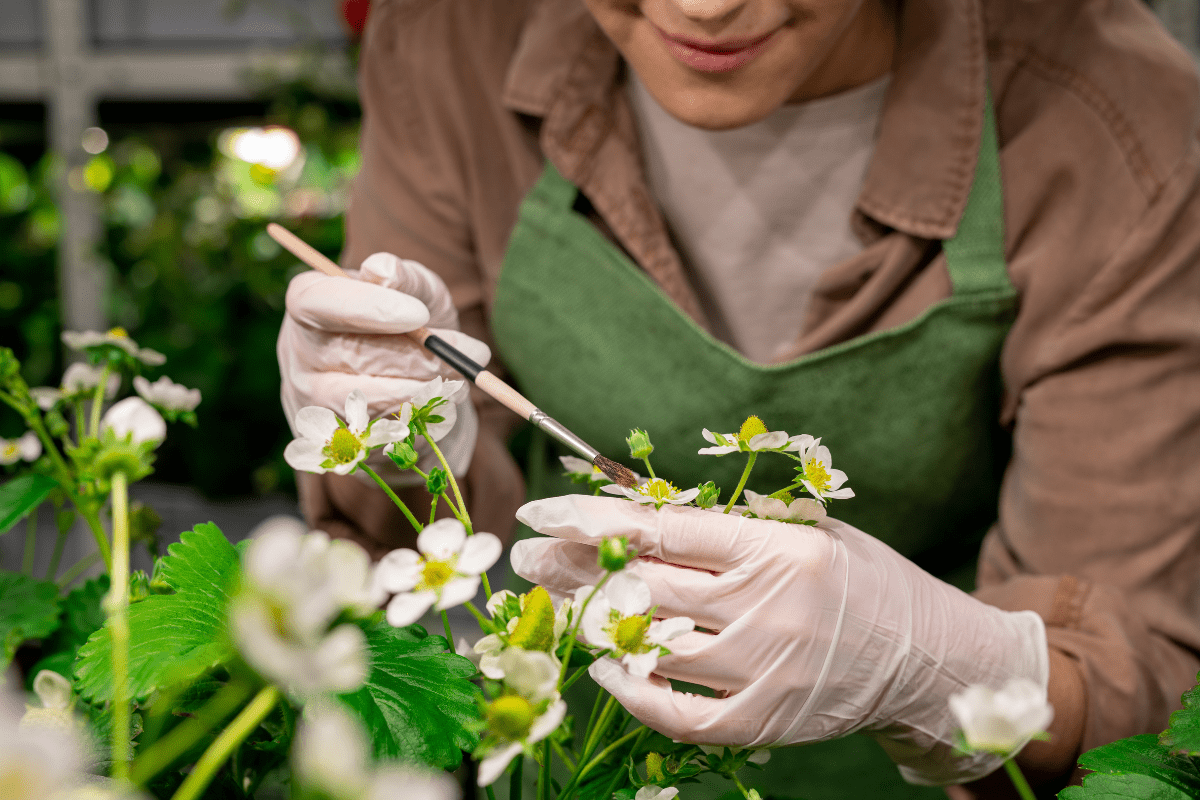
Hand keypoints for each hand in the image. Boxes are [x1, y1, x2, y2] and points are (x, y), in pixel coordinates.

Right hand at [279, 253, 490, 475]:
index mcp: (307, 304)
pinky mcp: (336, 444)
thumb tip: (384, 270)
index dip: (369, 308)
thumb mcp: (417, 291)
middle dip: (420, 358)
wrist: (414, 382)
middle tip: (470, 354)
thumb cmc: (411, 323)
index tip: (420, 315)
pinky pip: (385, 437)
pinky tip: (445, 405)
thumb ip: (405, 278)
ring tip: (462, 379)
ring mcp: (312, 405)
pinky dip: (425, 421)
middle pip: (354, 357)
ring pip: (370, 403)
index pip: (319, 303)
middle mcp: (298, 356)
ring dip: (428, 392)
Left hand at [511, 495, 1048, 784]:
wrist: (930, 658)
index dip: (594, 517)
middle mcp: (771, 604)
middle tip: (527, 559)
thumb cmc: (863, 582)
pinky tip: (607, 671)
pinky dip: (637, 695)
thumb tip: (638, 520)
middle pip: (647, 583)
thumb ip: (732, 530)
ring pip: (654, 645)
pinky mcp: (769, 719)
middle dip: (575, 568)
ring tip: (556, 607)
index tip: (542, 511)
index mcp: (779, 545)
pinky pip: (682, 715)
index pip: (665, 525)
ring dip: (595, 625)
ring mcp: (769, 667)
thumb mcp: (810, 531)